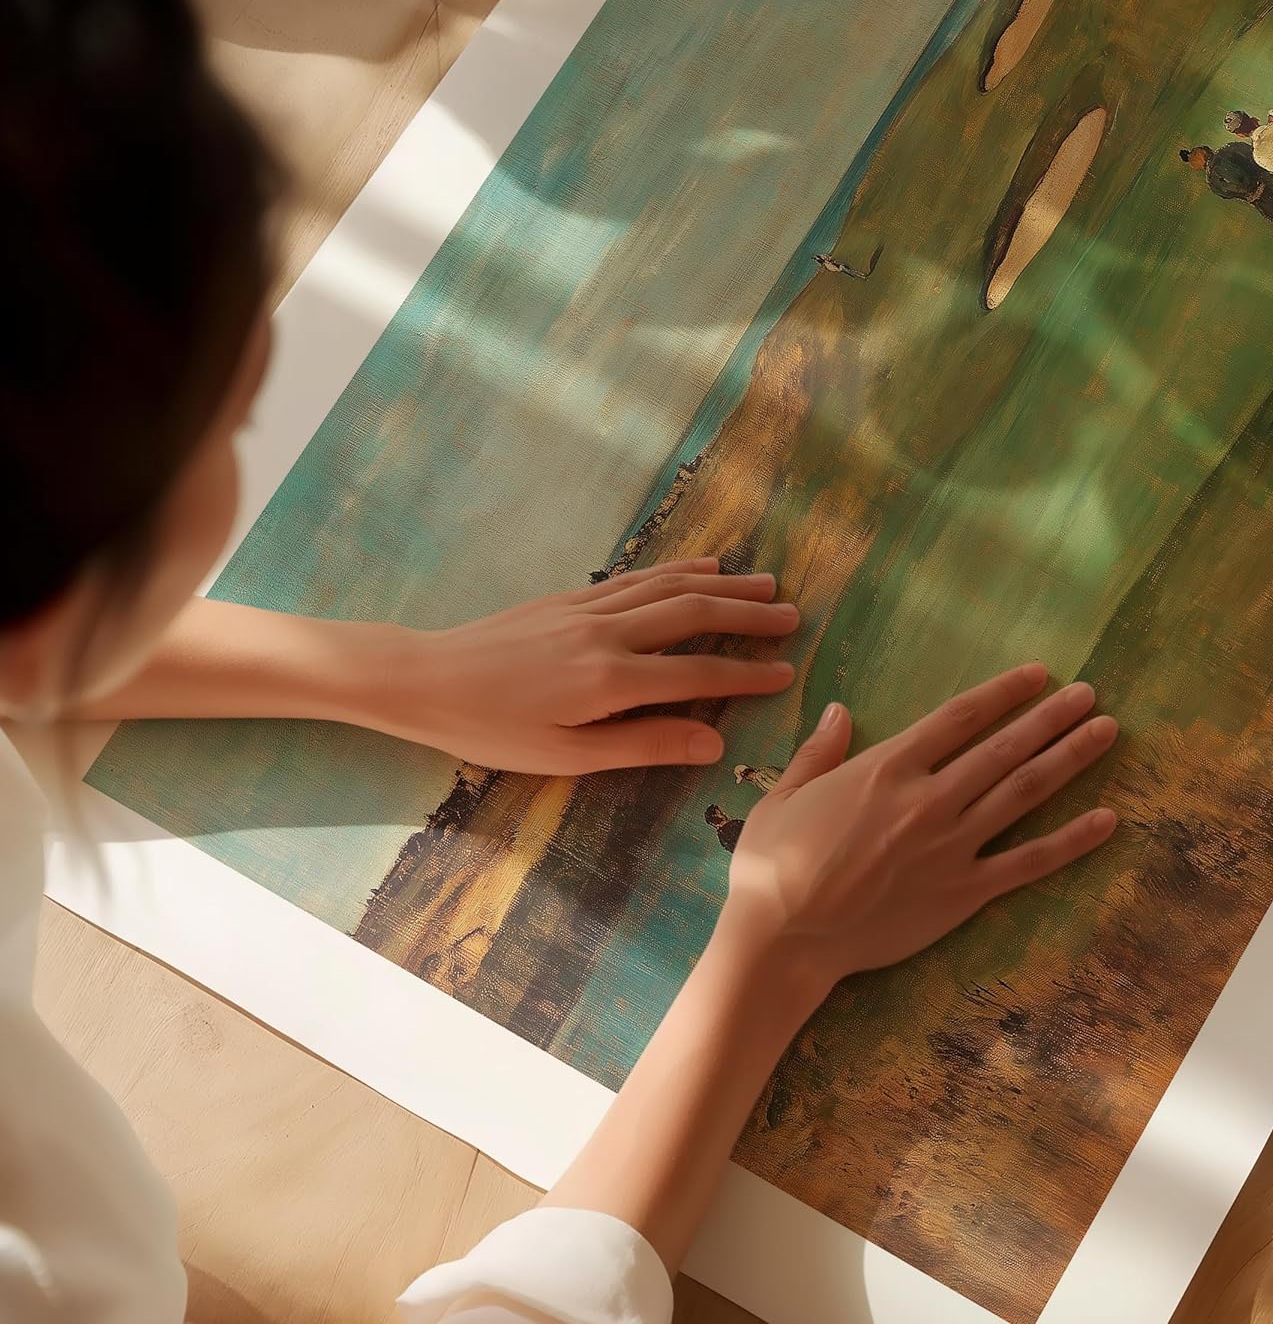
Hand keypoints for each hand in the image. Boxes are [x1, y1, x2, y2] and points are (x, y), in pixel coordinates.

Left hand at [360, 557, 799, 772]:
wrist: (427, 679)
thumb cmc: (491, 731)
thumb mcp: (567, 756)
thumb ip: (644, 746)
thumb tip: (713, 743)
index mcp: (610, 681)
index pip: (698, 674)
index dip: (747, 675)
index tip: (787, 673)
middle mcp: (607, 634)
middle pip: (694, 615)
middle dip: (749, 615)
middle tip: (794, 617)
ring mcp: (588, 609)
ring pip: (670, 587)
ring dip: (723, 585)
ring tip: (766, 583)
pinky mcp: (570, 598)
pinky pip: (637, 578)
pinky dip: (676, 570)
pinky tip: (701, 566)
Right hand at [712, 664, 1117, 1004]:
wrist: (785, 938)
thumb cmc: (772, 867)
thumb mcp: (783, 796)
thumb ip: (819, 752)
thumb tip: (840, 711)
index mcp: (885, 769)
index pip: (959, 717)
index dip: (1002, 692)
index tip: (1038, 675)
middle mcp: (928, 799)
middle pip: (1003, 748)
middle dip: (1051, 716)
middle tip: (1091, 694)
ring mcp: (951, 846)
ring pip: (1023, 793)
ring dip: (1068, 758)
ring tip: (1106, 730)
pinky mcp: (964, 892)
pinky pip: (1029, 861)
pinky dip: (1071, 840)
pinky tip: (1106, 820)